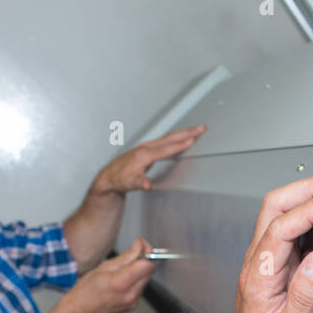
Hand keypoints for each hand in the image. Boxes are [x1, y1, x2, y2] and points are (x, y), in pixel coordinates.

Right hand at [57, 237, 155, 312]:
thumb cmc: (85, 291)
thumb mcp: (104, 267)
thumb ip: (126, 257)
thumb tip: (140, 247)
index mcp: (121, 282)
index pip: (148, 264)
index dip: (146, 251)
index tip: (140, 245)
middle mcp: (130, 294)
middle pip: (149, 271)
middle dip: (143, 260)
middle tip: (131, 255)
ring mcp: (132, 302)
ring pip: (145, 279)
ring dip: (138, 271)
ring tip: (121, 272)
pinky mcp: (132, 306)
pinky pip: (139, 289)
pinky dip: (134, 282)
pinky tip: (121, 282)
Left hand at [91, 125, 206, 194]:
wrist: (110, 176)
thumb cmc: (119, 179)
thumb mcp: (129, 184)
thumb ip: (139, 183)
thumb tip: (147, 185)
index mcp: (144, 155)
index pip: (166, 149)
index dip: (179, 145)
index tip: (192, 140)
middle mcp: (146, 148)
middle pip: (170, 138)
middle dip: (187, 132)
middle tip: (201, 128)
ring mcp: (148, 146)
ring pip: (169, 137)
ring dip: (184, 132)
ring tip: (197, 130)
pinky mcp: (149, 148)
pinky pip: (166, 140)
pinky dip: (177, 137)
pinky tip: (183, 137)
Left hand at [224, 175, 312, 312]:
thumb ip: (304, 298)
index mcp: (258, 277)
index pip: (281, 228)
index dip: (311, 209)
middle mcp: (256, 261)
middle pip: (274, 206)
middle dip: (308, 189)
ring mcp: (263, 258)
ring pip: (278, 210)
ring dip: (307, 194)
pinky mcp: (273, 260)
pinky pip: (287, 223)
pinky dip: (307, 208)